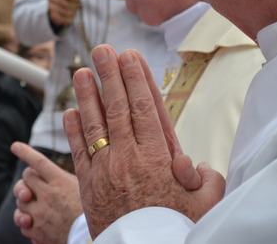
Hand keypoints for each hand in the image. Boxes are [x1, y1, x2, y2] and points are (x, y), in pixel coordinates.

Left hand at [11, 142, 82, 243]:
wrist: (90, 239)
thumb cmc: (90, 212)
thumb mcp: (84, 188)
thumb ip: (65, 177)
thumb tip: (51, 167)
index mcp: (60, 182)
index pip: (38, 163)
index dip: (25, 152)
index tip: (15, 146)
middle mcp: (48, 196)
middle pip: (25, 179)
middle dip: (26, 181)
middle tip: (31, 186)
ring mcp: (40, 214)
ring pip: (20, 202)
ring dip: (25, 203)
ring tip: (34, 206)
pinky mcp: (36, 231)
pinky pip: (22, 222)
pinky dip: (27, 221)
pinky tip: (36, 221)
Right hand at [48, 0, 79, 26]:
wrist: (55, 8)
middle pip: (67, 3)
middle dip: (74, 6)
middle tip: (76, 6)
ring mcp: (51, 6)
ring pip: (67, 12)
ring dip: (73, 13)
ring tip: (73, 11)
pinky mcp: (52, 16)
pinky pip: (65, 19)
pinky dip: (69, 19)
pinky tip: (70, 17)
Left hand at [63, 45, 224, 237]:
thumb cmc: (176, 230)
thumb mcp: (205, 205)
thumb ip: (207, 178)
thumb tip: (196, 163)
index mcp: (157, 158)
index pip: (145, 108)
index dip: (135, 79)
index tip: (129, 56)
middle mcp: (128, 159)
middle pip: (117, 108)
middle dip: (109, 75)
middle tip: (102, 49)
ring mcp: (105, 171)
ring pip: (94, 125)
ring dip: (86, 96)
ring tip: (81, 72)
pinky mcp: (88, 186)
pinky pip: (78, 152)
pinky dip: (73, 131)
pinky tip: (69, 112)